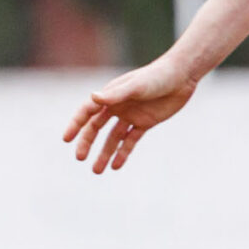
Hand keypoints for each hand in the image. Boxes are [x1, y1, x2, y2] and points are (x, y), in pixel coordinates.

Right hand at [61, 56, 199, 174]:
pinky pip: (130, 140)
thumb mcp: (136, 86)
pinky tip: (116, 166)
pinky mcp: (145, 123)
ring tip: (97, 171)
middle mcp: (117, 106)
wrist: (182, 77)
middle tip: (80, 158)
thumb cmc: (156, 76)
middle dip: (87, 142)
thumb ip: (115, 94)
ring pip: (113, 138)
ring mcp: (131, 115)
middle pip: (96, 127)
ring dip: (105, 153)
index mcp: (110, 95)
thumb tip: (93, 97)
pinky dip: (123, 153)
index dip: (75, 125)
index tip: (66, 139)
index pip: (87, 111)